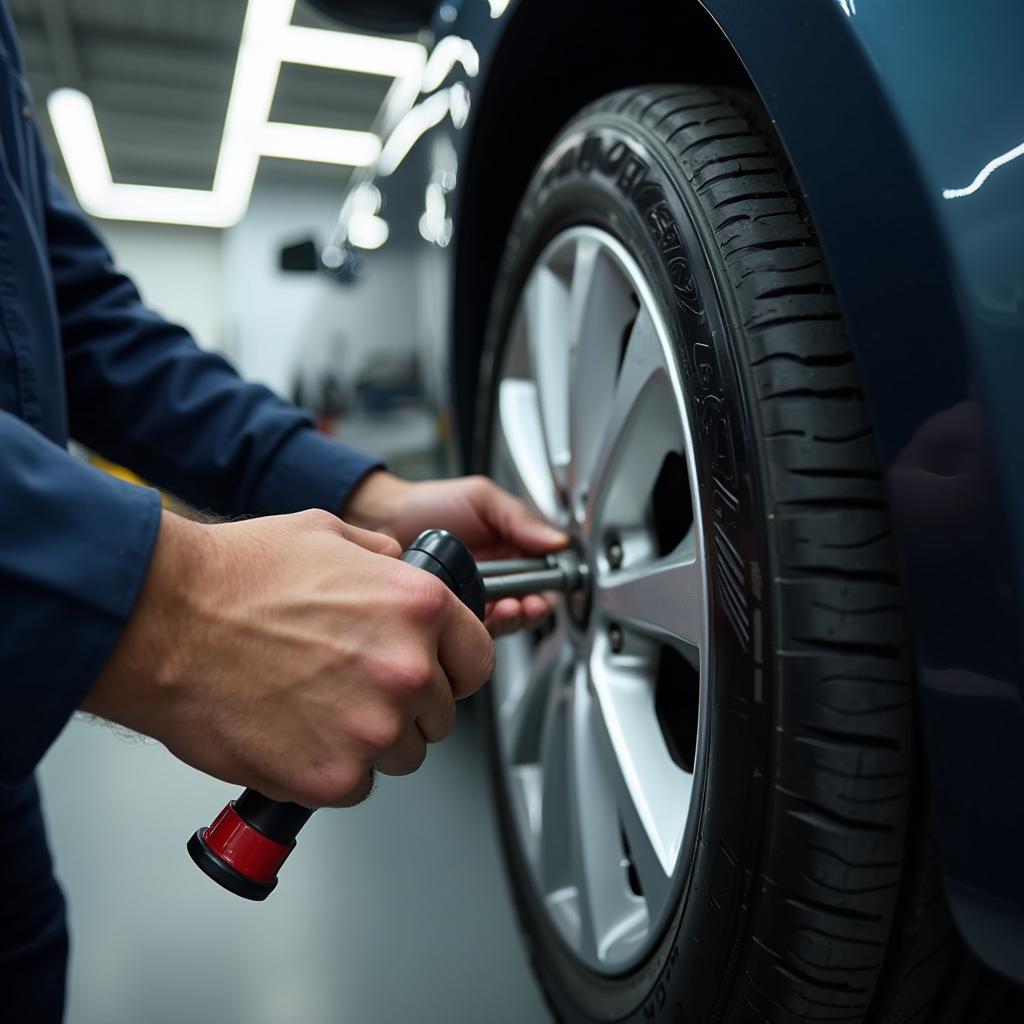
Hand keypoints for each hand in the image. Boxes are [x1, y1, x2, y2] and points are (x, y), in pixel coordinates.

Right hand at [83, 508, 494, 806]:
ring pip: (402, 755)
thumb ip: (383, 558)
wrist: (165, 622)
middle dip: (407, 705)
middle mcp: (407, 670)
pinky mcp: (332, 777)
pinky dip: (332, 770)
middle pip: (440, 714)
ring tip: (319, 708)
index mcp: (419, 608)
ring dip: (372, 740)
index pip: (478, 659)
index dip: (453, 667)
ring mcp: (373, 729)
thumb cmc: (235, 577)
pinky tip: (297, 733)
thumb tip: (400, 569)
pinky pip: (356, 786)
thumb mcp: (327, 534)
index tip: (436, 673)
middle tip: (355, 687)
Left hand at [344, 471, 567, 635]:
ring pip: (506, 619)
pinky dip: (485, 627)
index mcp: (510, 548)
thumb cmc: (429, 504)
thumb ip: (520, 519)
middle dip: (534, 606)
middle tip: (531, 603)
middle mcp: (496, 576)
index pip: (544, 572)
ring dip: (513, 617)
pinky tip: (483, 614)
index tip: (552, 585)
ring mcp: (475, 597)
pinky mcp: (454, 615)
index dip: (552, 582)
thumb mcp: (482, 500)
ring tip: (509, 607)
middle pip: (530, 602)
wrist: (383, 518)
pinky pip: (477, 630)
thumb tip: (556, 540)